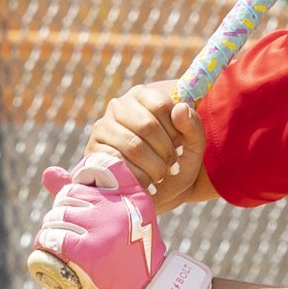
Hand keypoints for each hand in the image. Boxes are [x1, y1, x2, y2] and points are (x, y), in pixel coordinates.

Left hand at [31, 162, 212, 288]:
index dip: (82, 177)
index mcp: (134, 196)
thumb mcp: (120, 218)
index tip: (83, 198)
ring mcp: (105, 229)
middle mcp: (121, 207)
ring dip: (51, 229)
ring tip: (60, 241)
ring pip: (57, 216)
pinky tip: (49, 248)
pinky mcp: (90, 252)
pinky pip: (53, 238)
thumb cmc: (130, 254)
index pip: (99, 165)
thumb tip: (47, 173)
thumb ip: (86, 193)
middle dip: (62, 210)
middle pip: (70, 194)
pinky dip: (45, 242)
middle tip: (68, 228)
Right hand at [80, 81, 206, 207]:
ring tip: (161, 175)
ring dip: (154, 166)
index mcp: (143, 96)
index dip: (176, 130)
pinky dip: (138, 177)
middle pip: (147, 126)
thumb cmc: (177, 161)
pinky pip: (117, 162)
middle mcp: (119, 107)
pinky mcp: (94, 151)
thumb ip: (193, 125)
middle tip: (173, 165)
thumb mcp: (193, 144)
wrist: (159, 192)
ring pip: (133, 146)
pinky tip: (147, 184)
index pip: (161, 105)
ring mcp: (103, 128)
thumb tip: (180, 109)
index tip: (181, 145)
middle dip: (166, 151)